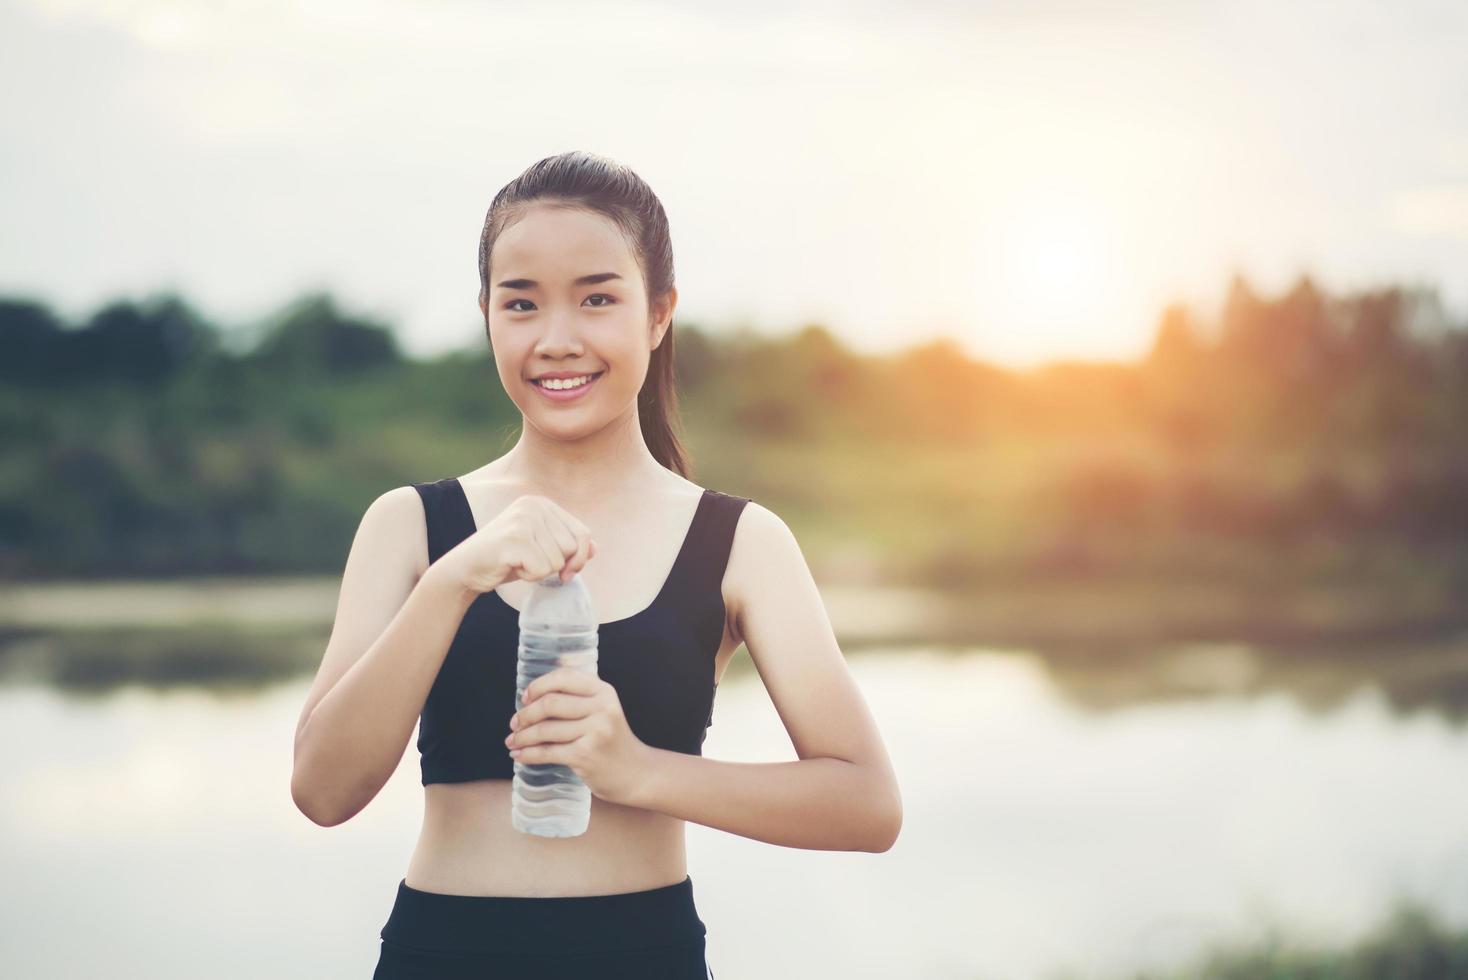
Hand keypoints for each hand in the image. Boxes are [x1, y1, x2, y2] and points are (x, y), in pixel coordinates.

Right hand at [441, 493, 596, 593]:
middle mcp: (533, 506)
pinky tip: (511, 566)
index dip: (580, 558)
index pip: (583, 533)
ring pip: (557, 561)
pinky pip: (541, 569)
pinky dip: (528, 576)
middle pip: (571, 548)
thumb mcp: (541, 547)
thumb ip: (567, 545)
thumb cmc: (507, 559)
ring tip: (518, 561)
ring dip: (539, 571)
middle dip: (554, 565)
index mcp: (542, 504)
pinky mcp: (514, 539)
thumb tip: (595, 550)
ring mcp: (523, 520)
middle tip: (529, 561)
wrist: (467, 568)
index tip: (566, 571)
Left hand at [506, 667, 650, 806]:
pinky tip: (518, 755)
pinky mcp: (585, 755)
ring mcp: (595, 732)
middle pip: (550, 703)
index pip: (564, 678)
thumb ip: (581, 690)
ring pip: (545, 730)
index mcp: (604, 691)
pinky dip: (528, 754)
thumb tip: (552, 668)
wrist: (634, 772)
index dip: (539, 685)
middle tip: (515, 724)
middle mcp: (602, 708)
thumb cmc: (611, 739)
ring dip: (522, 737)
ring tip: (513, 741)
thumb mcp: (604, 708)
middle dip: (525, 714)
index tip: (525, 697)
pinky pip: (547, 752)